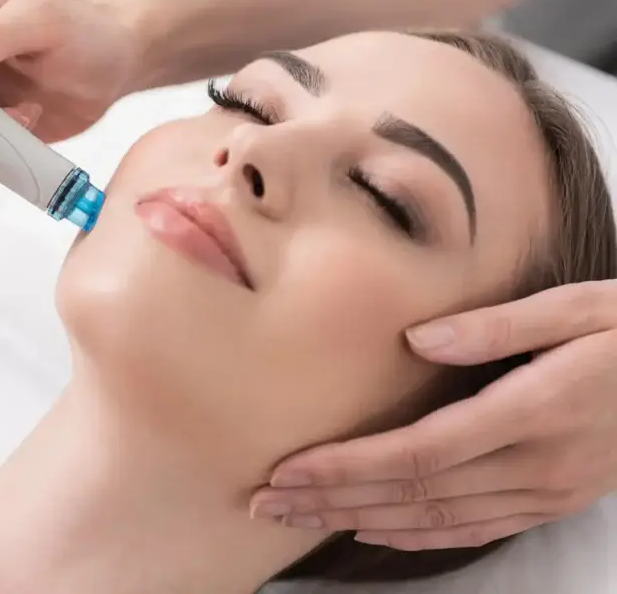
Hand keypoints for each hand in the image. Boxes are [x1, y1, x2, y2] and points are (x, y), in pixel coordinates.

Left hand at [251, 280, 616, 549]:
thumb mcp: (576, 308)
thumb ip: (496, 326)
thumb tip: (417, 339)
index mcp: (534, 411)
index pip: (418, 453)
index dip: (348, 467)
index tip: (289, 470)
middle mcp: (536, 464)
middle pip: (414, 494)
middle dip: (333, 500)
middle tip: (266, 502)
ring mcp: (547, 491)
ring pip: (437, 519)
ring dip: (361, 522)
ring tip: (300, 519)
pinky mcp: (553, 500)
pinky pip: (474, 530)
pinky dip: (417, 535)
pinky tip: (373, 532)